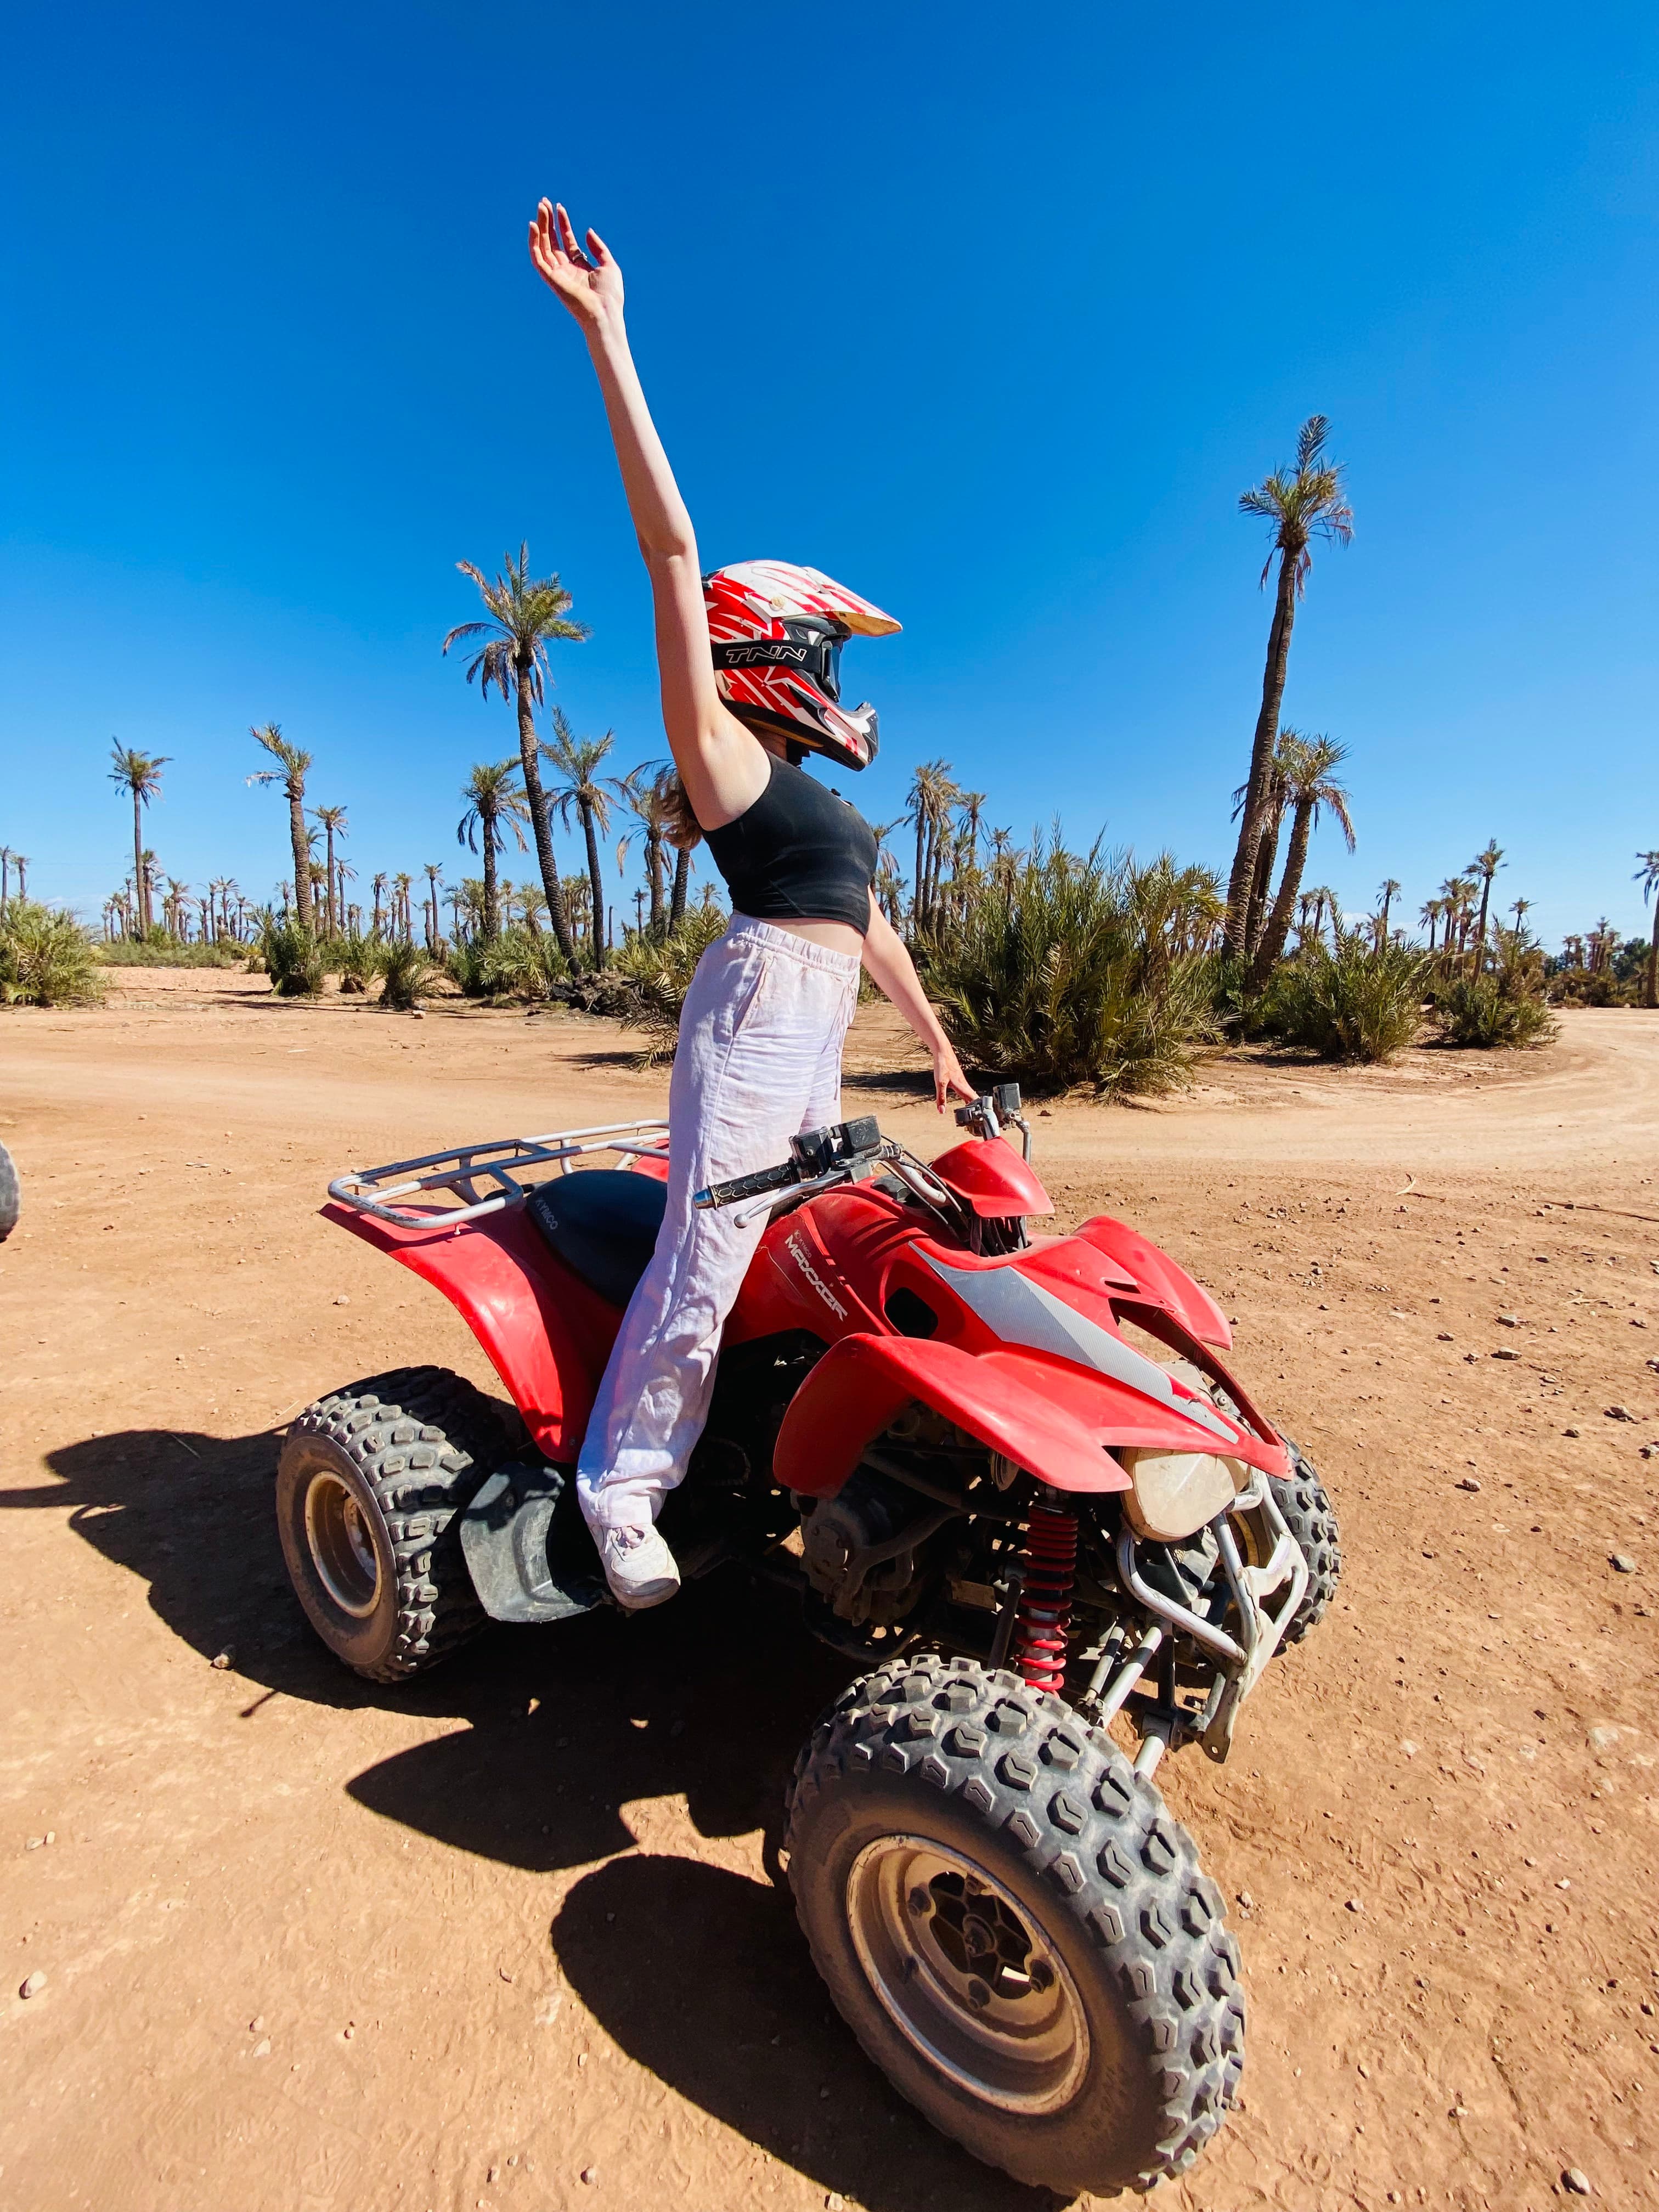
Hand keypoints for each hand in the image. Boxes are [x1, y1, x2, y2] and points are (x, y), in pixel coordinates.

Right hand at [528, 200, 623, 332]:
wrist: (605, 312)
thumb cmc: (610, 295)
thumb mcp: (609, 265)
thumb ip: (598, 247)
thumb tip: (587, 230)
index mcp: (580, 267)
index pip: (567, 241)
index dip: (563, 224)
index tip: (560, 207)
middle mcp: (567, 270)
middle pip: (553, 241)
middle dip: (548, 222)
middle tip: (544, 202)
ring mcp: (558, 275)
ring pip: (544, 247)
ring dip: (541, 227)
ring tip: (540, 208)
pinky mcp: (551, 279)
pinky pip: (538, 259)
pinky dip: (534, 243)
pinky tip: (534, 227)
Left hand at [930, 1037, 975, 1113]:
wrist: (943, 1052)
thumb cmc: (942, 1065)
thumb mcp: (940, 1083)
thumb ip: (941, 1098)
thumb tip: (941, 1111)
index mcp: (962, 1087)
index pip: (974, 1100)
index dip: (978, 1109)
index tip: (982, 1118)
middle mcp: (964, 1084)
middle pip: (974, 1098)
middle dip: (977, 1108)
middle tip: (981, 1118)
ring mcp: (962, 1081)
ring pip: (970, 1094)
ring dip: (973, 1102)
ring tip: (975, 1112)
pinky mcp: (959, 1078)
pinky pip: (967, 1090)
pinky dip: (968, 1097)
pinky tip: (966, 1099)